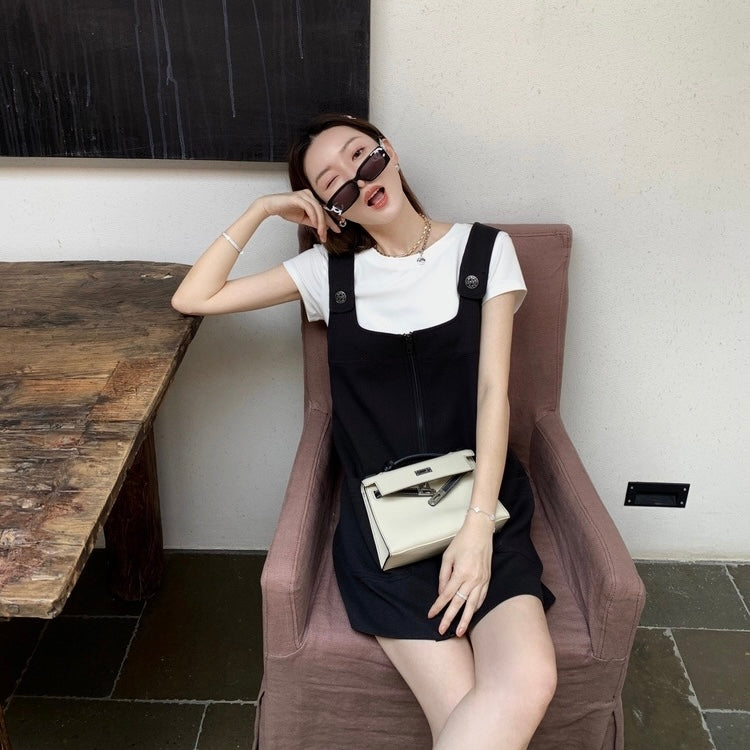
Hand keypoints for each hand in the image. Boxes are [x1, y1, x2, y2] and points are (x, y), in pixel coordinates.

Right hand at [257, 190, 340, 242]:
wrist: (271, 206)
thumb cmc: (285, 210)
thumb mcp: (302, 218)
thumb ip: (313, 221)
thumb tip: (323, 227)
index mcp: (311, 198)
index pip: (324, 210)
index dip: (331, 220)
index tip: (337, 228)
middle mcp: (309, 195)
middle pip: (323, 210)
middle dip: (327, 224)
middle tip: (329, 234)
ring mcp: (304, 195)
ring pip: (318, 209)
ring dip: (320, 223)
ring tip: (321, 232)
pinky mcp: (298, 197)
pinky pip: (310, 207)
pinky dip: (313, 216)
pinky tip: (314, 223)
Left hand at [427, 513, 493, 636]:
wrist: (480, 532)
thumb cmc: (462, 541)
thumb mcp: (447, 556)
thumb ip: (443, 576)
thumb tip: (441, 592)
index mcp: (460, 573)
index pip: (446, 595)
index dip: (438, 606)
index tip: (431, 615)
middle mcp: (472, 579)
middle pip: (459, 604)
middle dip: (449, 619)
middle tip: (442, 631)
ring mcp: (481, 581)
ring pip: (472, 605)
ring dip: (465, 620)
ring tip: (460, 631)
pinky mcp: (487, 579)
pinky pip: (481, 598)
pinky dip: (476, 608)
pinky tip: (471, 614)